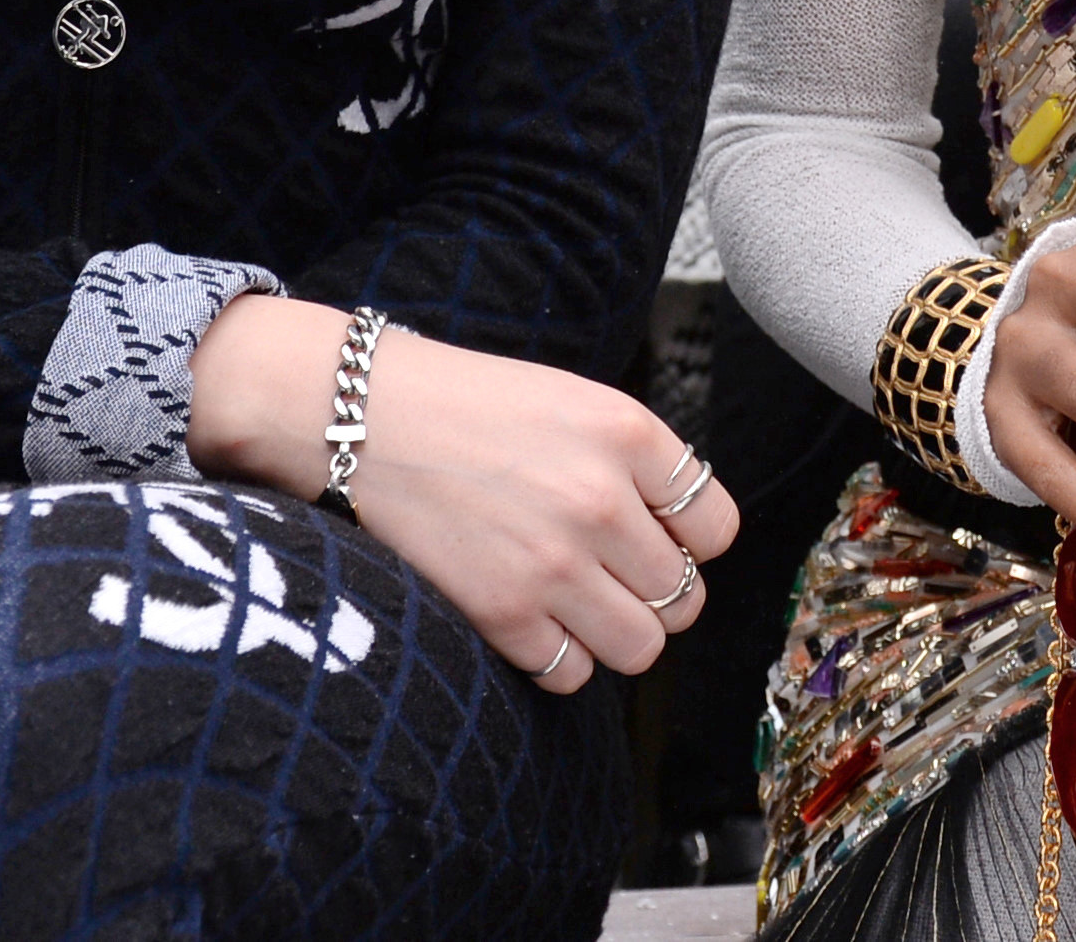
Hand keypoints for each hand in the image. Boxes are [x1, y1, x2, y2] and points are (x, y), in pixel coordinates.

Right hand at [190, 297, 735, 695]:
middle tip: (610, 574)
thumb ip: (637, 464)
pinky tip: (532, 617)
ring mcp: (554, 563)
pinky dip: (560, 658)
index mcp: (629, 434)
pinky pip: (572, 674)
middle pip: (685, 596)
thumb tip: (683, 536)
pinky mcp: (503, 612)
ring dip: (615, 634)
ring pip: (641, 647)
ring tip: (577, 603)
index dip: (691, 541)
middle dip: (654, 594)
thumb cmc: (466, 405)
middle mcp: (603, 500)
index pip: (716, 528)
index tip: (657, 538)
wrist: (359, 415)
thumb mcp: (574, 402)